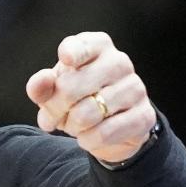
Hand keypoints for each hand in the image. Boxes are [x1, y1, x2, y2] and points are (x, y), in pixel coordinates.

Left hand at [25, 32, 156, 162]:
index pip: (82, 45)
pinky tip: (88, 137)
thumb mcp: (53, 90)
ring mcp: (135, 88)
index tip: (66, 60)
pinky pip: (103, 133)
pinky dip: (87, 140)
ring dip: (71, 127)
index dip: (71, 53)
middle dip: (54, 109)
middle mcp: (119, 62)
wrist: (108, 126)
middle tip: (55, 116)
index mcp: (97, 46)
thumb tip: (41, 81)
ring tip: (74, 125)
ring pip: (86, 114)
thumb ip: (42, 85)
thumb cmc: (76, 98)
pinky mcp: (144, 116)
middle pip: (70, 89)